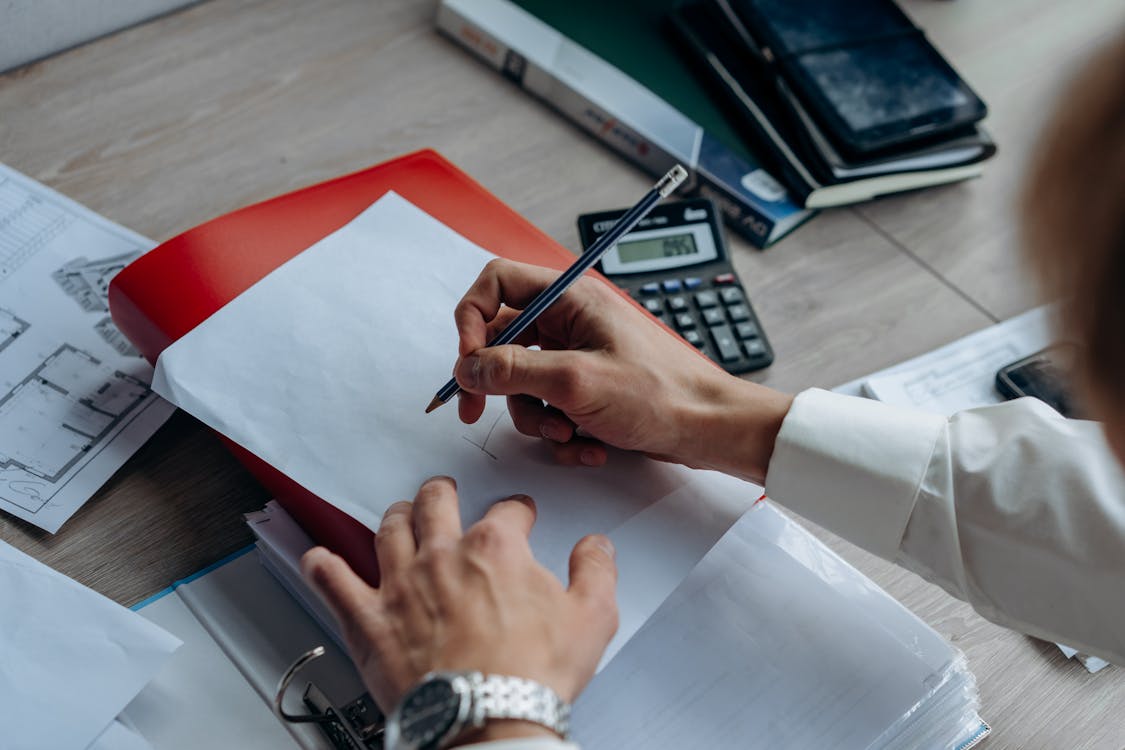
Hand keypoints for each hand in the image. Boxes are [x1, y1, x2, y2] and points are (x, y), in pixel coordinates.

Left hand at [301, 476, 617, 742]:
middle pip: (435, 502)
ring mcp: (400, 585)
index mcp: (494, 548)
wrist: (485, 720)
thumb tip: (596, 546)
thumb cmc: (530, 675)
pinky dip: (322, 567)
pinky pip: (334, 582)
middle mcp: (442, 556)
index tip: (521, 516)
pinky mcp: (369, 621)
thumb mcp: (592, 617)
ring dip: (394, 516)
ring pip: (388, 530)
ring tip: (399, 513)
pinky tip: (317, 558)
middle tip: (445, 491)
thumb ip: (596, 570)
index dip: (518, 510)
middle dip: (442, 491)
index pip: (508, 510)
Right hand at [453, 259, 792, 482]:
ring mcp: (577, 355)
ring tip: (567, 434)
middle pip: (501, 340)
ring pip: (521, 382)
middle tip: (478, 411)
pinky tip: (588, 444)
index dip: (472, 318)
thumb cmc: (661, 394)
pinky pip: (547, 406)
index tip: (468, 359)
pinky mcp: (585, 387)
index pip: (497, 283)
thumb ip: (512, 371)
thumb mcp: (576, 382)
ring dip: (535, 417)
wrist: (708, 429)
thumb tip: (467, 366)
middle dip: (497, 383)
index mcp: (570, 298)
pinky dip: (559, 430)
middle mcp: (570, 321)